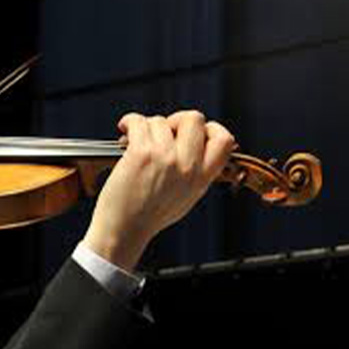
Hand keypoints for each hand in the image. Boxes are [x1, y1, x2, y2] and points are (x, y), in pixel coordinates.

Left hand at [81, 110, 235, 270]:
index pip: (224, 139)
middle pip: (194, 118)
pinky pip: (138, 122)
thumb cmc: (149, 215)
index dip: (209, 128)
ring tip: (136, 141)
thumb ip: (196, 171)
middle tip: (162, 132)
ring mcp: (165, 158)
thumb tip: (195, 142)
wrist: (124, 230)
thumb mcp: (187, 196)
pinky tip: (125, 129)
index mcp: (202, 177)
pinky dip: (129, 122)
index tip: (191, 132)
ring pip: (160, 120)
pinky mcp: (141, 154)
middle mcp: (187, 166)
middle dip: (175, 120)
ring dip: (146, 127)